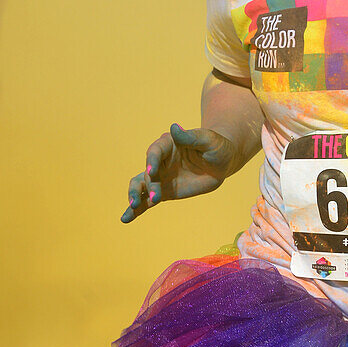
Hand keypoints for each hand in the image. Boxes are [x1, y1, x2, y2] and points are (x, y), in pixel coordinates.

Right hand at [121, 122, 237, 222]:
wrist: (222, 163)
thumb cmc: (217, 147)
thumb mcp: (208, 140)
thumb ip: (190, 137)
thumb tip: (174, 127)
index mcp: (168, 144)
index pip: (155, 152)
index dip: (152, 162)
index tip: (153, 172)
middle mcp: (160, 161)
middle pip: (147, 172)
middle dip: (147, 185)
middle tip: (153, 197)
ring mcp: (160, 177)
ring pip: (141, 186)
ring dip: (135, 196)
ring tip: (133, 207)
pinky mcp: (163, 192)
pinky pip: (147, 201)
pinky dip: (136, 210)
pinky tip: (125, 219)